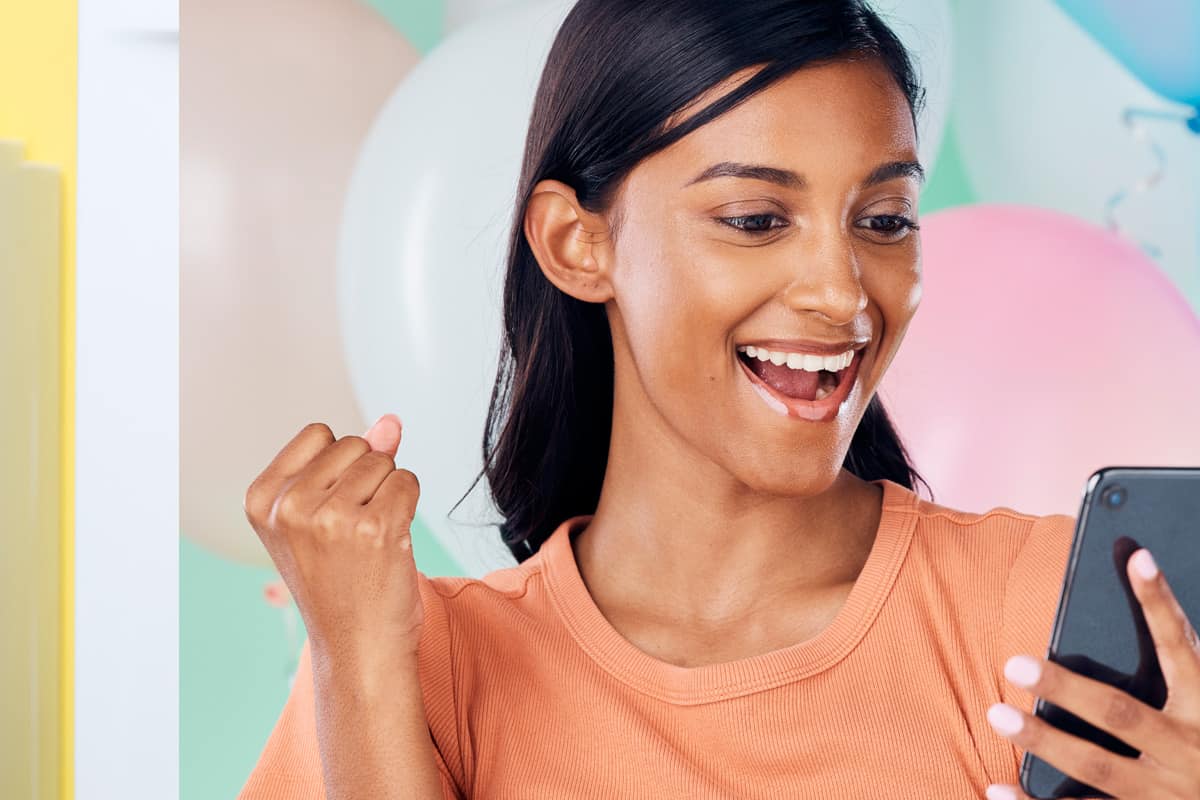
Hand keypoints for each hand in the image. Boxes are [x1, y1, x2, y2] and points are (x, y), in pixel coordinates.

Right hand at [243, 415, 425, 661]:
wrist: (358, 647)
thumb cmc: (342, 583)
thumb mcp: (325, 516)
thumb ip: (353, 462)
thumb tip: (391, 421)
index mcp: (262, 499)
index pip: (318, 434)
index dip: (339, 466)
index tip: (331, 510)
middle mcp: (289, 506)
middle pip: (355, 444)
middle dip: (367, 478)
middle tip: (354, 533)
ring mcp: (331, 516)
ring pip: (385, 461)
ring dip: (390, 493)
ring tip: (371, 540)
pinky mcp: (374, 527)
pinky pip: (408, 481)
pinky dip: (409, 507)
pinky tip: (391, 542)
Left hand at [986, 547, 1199, 798]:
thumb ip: (1177, 673)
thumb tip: (1132, 585)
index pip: (1179, 646)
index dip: (1159, 603)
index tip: (1137, 556)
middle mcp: (1190, 751)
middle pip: (1121, 714)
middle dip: (1067, 688)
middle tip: (1014, 663)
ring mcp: (1167, 794)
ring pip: (1098, 767)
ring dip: (1045, 741)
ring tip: (997, 715)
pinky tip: (996, 790)